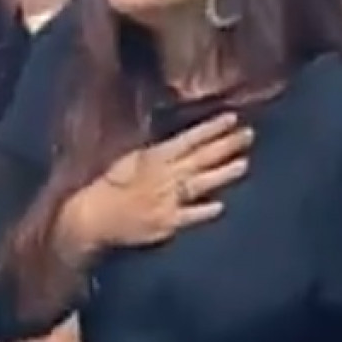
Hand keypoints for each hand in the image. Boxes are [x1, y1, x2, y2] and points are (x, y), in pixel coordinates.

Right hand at [59, 113, 252, 257]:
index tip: (233, 118)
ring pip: (198, 183)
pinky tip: (220, 206)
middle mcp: (163, 175)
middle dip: (225, 145)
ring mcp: (165, 199)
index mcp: (154, 157)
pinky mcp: (165, 222)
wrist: (92, 217)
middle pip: (200, 158)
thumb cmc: (112, 186)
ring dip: (221, 173)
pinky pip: (187, 216)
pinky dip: (203, 211)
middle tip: (249, 135)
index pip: (188, 139)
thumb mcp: (134, 159)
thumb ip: (162, 152)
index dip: (211, 128)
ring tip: (244, 164)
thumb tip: (188, 141)